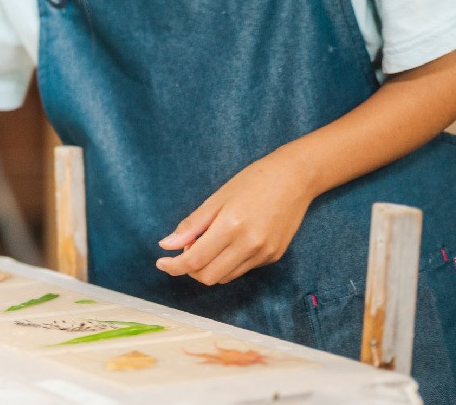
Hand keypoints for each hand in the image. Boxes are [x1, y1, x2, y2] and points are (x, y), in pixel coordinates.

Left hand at [155, 149, 315, 285]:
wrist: (294, 178)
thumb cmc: (252, 181)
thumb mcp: (216, 198)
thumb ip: (192, 225)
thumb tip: (166, 245)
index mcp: (231, 227)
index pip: (194, 261)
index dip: (174, 266)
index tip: (161, 262)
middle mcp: (249, 245)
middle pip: (208, 276)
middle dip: (190, 269)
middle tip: (186, 249)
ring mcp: (264, 254)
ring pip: (225, 277)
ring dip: (209, 268)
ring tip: (207, 243)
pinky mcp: (273, 257)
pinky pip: (242, 270)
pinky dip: (227, 263)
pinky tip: (228, 243)